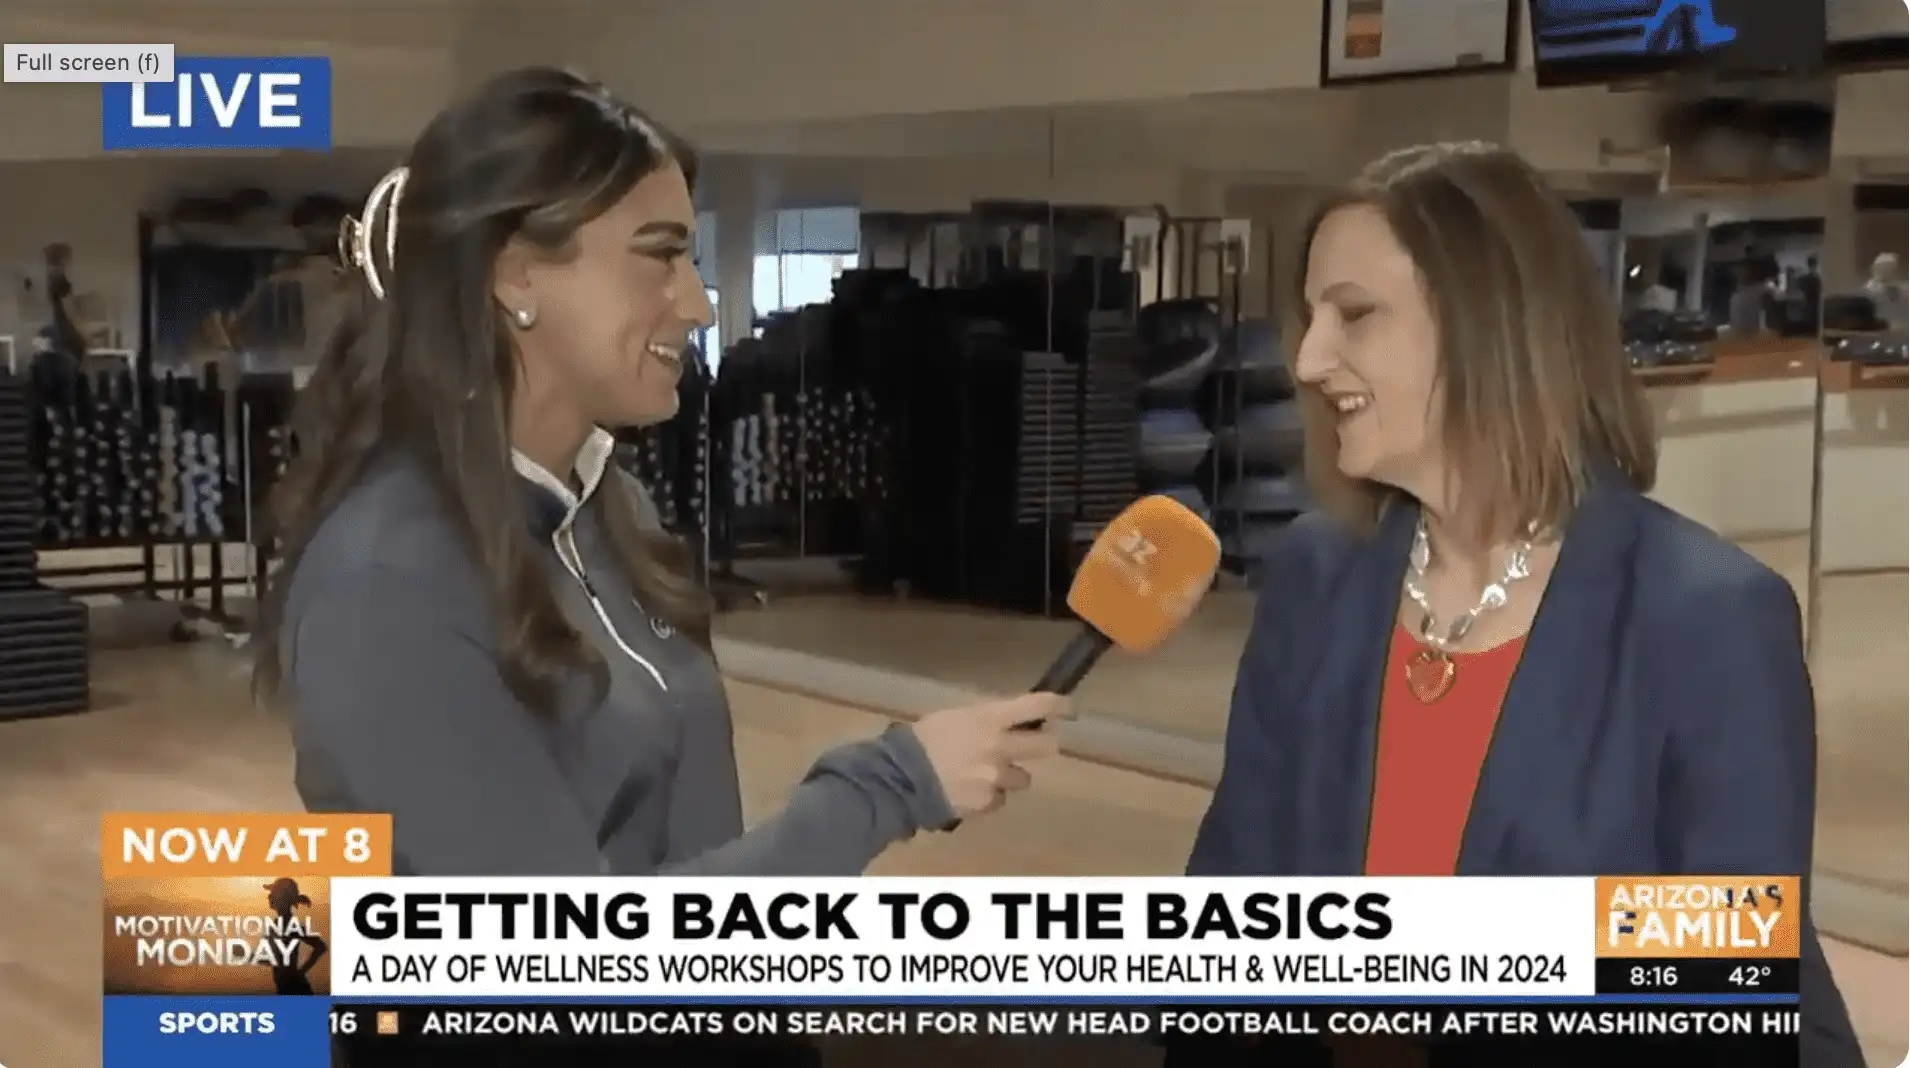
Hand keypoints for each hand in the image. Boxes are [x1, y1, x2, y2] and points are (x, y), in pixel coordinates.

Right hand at [910, 693, 1070, 820]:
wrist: (900, 779)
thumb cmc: (922, 740)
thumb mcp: (955, 718)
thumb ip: (985, 721)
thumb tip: (1005, 723)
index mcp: (991, 719)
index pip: (1038, 706)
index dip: (1060, 705)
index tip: (1069, 708)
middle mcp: (1001, 748)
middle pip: (1047, 747)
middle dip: (1044, 744)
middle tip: (1033, 745)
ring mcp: (997, 779)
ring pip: (1022, 778)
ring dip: (1009, 775)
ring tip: (981, 774)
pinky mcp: (987, 803)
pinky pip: (999, 798)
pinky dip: (988, 795)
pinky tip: (967, 791)